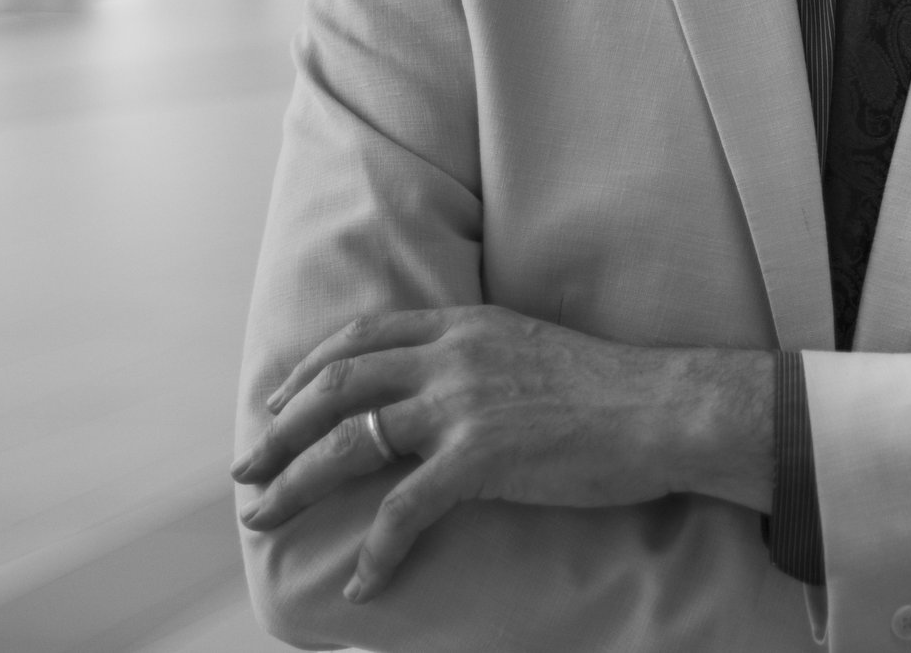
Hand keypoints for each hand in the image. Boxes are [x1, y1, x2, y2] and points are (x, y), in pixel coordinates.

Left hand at [232, 306, 771, 601]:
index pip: (363, 338)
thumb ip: (477, 360)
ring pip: (350, 442)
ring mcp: (462, 404)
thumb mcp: (529, 349)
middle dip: (278, 431)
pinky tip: (360, 583)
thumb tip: (441, 396)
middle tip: (246, 471)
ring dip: (296, 482)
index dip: (309, 372)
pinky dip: (374, 552)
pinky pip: (404, 510)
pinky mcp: (480, 457)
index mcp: (463, 325)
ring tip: (265, 516)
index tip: (278, 403)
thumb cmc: (611, 389)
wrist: (665, 407)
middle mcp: (451, 356)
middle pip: (336, 387)